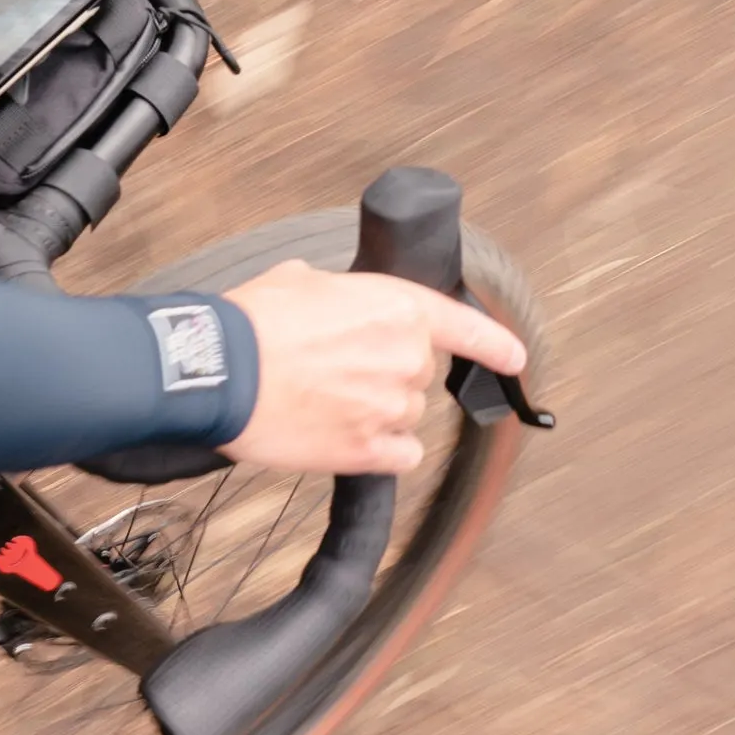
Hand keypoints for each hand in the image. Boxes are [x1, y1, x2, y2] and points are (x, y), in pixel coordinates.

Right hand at [222, 262, 528, 474]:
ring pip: (406, 416)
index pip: (464, 327)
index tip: (515, 359)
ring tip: (324, 404)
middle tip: (331, 371)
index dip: (495, 344)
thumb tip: (329, 300)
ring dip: (376, 413)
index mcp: (396, 309)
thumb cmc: (251, 323)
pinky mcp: (365, 451)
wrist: (218, 373)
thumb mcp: (299, 279)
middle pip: (417, 375)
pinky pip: (400, 455)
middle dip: (382, 374)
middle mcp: (404, 358)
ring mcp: (388, 408)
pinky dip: (382, 451)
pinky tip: (350, 440)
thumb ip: (338, 292)